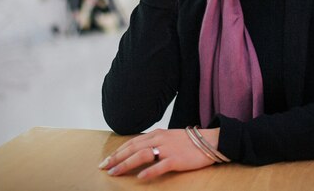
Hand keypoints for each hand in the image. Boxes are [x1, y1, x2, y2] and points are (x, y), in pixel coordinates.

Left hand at [99, 128, 219, 179]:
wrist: (210, 141)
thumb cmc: (188, 142)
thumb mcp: (168, 137)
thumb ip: (154, 142)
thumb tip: (139, 151)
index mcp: (156, 134)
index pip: (132, 142)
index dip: (117, 151)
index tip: (106, 160)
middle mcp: (159, 139)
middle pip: (133, 148)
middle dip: (116, 158)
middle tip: (103, 167)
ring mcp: (167, 149)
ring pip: (142, 155)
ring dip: (126, 164)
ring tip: (115, 172)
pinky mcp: (177, 159)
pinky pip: (160, 165)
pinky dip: (149, 171)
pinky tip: (140, 178)